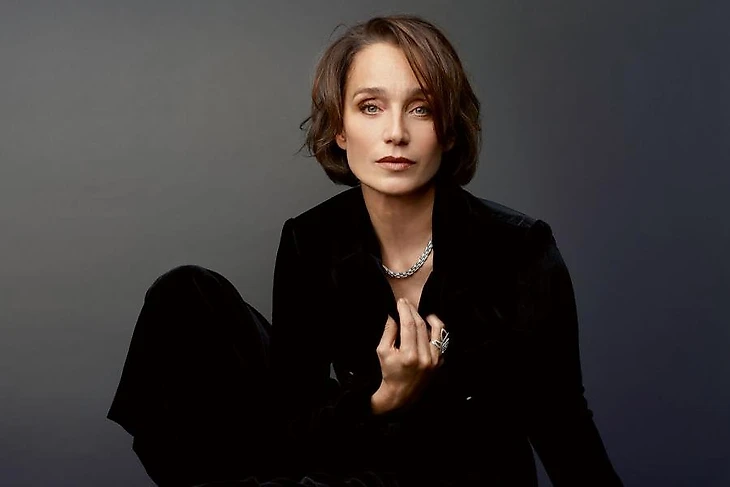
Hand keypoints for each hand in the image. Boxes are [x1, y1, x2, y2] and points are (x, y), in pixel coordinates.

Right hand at [371, 298, 446, 414]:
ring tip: (422, 313)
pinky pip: (441, 341)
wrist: (401, 394)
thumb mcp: (382, 351)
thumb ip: (388, 331)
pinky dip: (435, 331)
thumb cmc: (389, 372)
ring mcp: (434, 360)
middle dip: (413, 311)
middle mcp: (424, 357)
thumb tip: (393, 314)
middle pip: (421, 325)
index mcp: (409, 355)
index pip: (409, 325)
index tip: (400, 302)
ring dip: (429, 318)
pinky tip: (428, 327)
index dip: (405, 310)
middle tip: (407, 303)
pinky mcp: (439, 362)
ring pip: (437, 331)